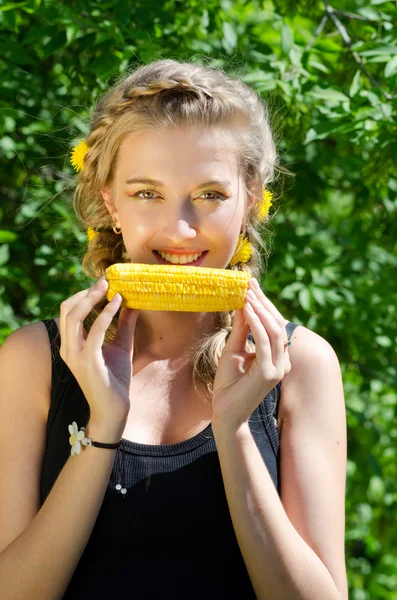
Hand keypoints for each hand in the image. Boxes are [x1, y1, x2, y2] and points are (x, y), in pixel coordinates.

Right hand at [59, 276, 140, 426]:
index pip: (70, 310)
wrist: (115, 409)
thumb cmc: (115, 380)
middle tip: (106, 280)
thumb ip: (124, 326)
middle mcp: (68, 347)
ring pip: (74, 315)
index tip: (104, 282)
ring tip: (109, 287)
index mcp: (71, 343)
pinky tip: (118, 304)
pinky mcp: (87, 360)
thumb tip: (132, 305)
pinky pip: (94, 331)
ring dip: (91, 298)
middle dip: (86, 291)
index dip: (84, 294)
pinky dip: (105, 314)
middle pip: (67, 308)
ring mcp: (75, 354)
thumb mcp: (122, 346)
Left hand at [211, 278, 290, 429]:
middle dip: (263, 301)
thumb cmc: (228, 385)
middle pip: (277, 324)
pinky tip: (245, 308)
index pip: (274, 325)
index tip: (251, 285)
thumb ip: (241, 330)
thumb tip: (242, 304)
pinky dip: (255, 322)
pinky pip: (264, 341)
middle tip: (249, 283)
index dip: (264, 304)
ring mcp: (278, 368)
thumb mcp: (234, 350)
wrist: (225, 413)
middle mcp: (282, 362)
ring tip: (246, 292)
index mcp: (277, 357)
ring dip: (260, 308)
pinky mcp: (269, 373)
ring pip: (274, 330)